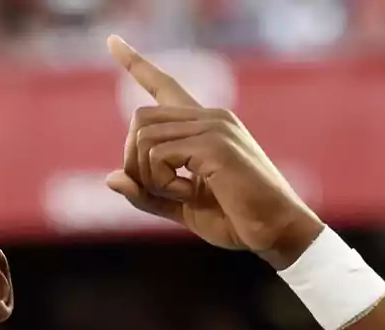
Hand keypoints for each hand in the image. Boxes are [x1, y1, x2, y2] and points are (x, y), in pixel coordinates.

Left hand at [105, 37, 321, 268]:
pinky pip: (157, 156)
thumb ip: (146, 194)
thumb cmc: (235, 219)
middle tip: (160, 191)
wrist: (275, 232)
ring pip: (143, 137)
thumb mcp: (179, 207)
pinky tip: (192, 193)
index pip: (164, 84)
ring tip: (182, 194)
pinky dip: (163, 184)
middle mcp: (209, 117)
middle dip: (134, 161)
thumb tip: (109, 179)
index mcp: (203, 126)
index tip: (112, 40)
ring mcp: (214, 126)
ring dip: (149, 177)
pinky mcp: (215, 144)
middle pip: (139, 119)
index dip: (135, 64)